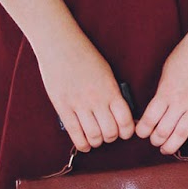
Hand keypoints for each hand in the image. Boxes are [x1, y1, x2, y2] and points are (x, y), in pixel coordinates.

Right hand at [36, 31, 134, 152]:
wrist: (59, 44)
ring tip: (96, 137)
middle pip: (110, 133)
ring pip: (94, 136)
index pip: (126, 121)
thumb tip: (121, 114)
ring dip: (98, 141)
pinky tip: (85, 144)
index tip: (125, 131)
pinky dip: (83, 144)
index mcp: (110, 90)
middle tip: (109, 134)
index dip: (127, 131)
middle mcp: (96, 99)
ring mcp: (78, 104)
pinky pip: (75, 134)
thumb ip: (113, 92)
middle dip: (112, 137)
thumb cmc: (84, 55)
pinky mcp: (62, 107)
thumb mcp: (106, 72)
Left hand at [135, 25, 187, 153]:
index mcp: (166, 91)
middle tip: (154, 142)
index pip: (149, 120)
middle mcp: (181, 101)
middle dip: (155, 141)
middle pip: (164, 131)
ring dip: (172, 145)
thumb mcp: (167, 69)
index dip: (142, 131)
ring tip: (167, 149)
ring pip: (183, 135)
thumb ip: (162, 90)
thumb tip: (156, 106)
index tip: (140, 133)